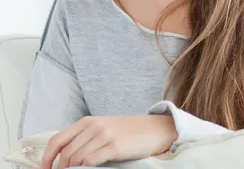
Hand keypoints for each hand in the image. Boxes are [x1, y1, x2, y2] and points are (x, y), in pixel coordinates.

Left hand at [40, 115, 177, 168]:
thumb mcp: (105, 128)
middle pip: (66, 153)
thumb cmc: (131, 132)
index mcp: (87, 122)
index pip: (57, 141)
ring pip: (76, 159)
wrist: (156, 129)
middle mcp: (94, 126)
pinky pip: (91, 162)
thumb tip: (66, 158)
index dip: (46, 159)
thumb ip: (86, 138)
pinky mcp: (115, 146)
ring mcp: (104, 135)